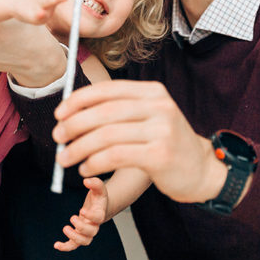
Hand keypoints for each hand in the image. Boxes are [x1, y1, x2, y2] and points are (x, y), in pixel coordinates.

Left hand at [53, 80, 226, 203]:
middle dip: (74, 125)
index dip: (78, 100)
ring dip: (79, 148)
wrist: (202, 170)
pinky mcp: (160, 155)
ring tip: (65, 159)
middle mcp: (159, 106)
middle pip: (104, 112)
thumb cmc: (165, 144)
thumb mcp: (148, 118)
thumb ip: (117, 112)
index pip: (107, 90)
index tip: (58, 113)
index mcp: (152, 92)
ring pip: (106, 136)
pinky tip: (85, 169)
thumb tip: (70, 114)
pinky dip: (94, 163)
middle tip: (57, 138)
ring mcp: (162, 130)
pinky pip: (115, 156)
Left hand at [54, 177, 106, 251]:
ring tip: (65, 228)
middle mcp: (94, 225)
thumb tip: (86, 181)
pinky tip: (56, 245)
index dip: (91, 216)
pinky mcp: (79, 235)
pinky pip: (73, 245)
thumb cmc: (98, 198)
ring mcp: (87, 232)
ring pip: (84, 241)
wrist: (99, 207)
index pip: (98, 218)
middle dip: (81, 227)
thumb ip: (95, 183)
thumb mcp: (99, 188)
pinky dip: (65, 247)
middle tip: (73, 217)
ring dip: (74, 238)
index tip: (82, 210)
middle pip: (91, 232)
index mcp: (100, 213)